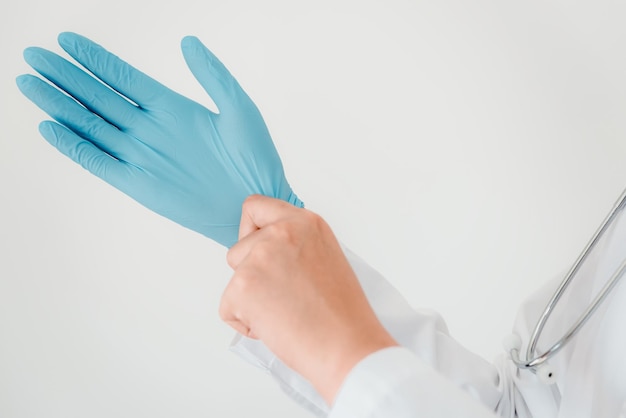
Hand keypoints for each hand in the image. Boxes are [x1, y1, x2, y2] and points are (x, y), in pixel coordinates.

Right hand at [16, 33, 301, 247]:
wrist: (255, 201)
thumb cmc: (255, 157)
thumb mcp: (238, 107)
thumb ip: (212, 74)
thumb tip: (187, 42)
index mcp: (172, 107)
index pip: (123, 78)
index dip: (95, 59)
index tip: (67, 40)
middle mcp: (151, 129)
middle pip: (98, 97)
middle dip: (66, 77)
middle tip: (34, 56)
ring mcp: (142, 155)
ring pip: (92, 126)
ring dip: (61, 106)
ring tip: (31, 83)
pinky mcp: (138, 184)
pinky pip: (99, 161)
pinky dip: (74, 146)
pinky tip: (51, 128)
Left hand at [222, 195, 397, 403]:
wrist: (348, 348)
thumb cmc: (343, 315)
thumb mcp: (325, 257)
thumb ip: (295, 245)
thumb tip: (268, 251)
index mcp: (305, 222)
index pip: (256, 207)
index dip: (251, 231)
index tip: (258, 250)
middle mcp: (280, 232)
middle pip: (239, 248)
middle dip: (252, 273)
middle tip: (284, 295)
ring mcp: (260, 258)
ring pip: (234, 278)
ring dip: (250, 298)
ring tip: (285, 312)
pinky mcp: (244, 286)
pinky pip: (228, 308)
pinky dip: (246, 323)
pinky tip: (277, 326)